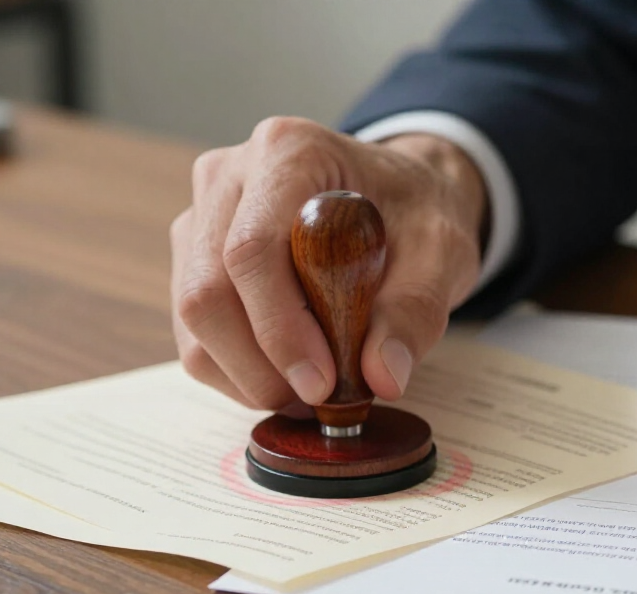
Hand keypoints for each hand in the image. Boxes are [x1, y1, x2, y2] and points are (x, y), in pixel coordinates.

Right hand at [170, 118, 485, 412]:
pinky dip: (239, 373)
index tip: (322, 381)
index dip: (278, 328)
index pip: (251, 250)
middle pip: (207, 292)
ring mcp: (201, 218)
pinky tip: (290, 375)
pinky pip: (196, 336)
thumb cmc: (415, 213)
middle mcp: (229, 177)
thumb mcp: (442, 252)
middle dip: (260, 365)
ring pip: (194, 323)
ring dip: (249, 376)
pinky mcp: (193, 260)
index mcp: (288, 153)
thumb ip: (415, 310)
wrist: (399, 198)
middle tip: (322, 397)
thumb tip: (383, 375)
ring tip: (315, 388)